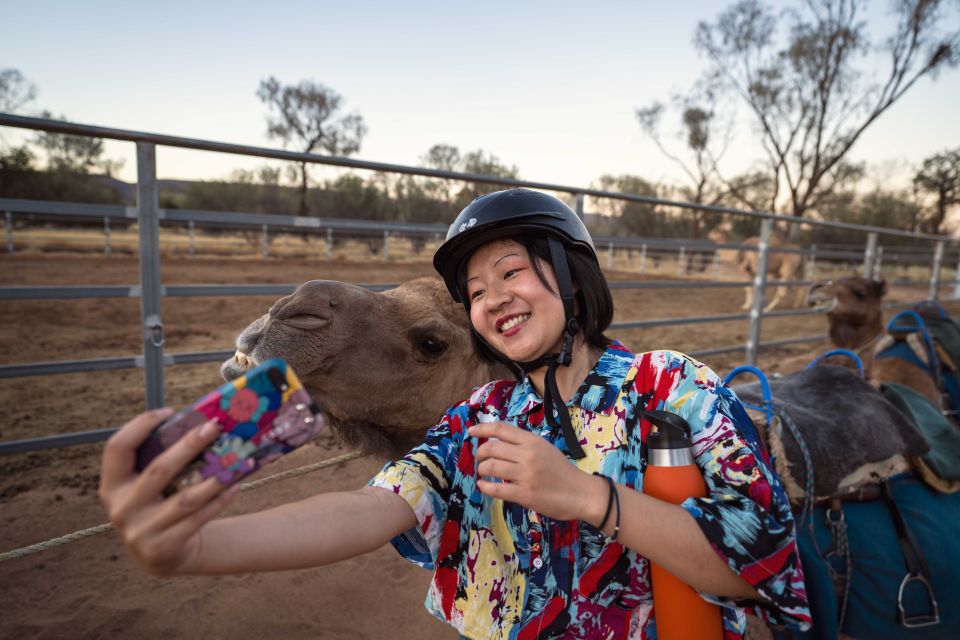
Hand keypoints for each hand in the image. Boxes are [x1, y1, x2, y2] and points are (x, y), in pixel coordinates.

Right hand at [98, 408, 239, 575]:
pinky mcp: (162, 548)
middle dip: (188, 445)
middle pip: (158, 470)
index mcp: (111, 485)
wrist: (160, 555)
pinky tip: (235, 484)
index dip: (139, 426)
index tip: (169, 411)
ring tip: (238, 459)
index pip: (117, 448)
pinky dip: (219, 500)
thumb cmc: (157, 505)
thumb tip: (198, 422)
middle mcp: (121, 508)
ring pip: (185, 499)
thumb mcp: (143, 486)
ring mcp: (140, 531)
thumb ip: (156, 459)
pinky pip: (198, 518)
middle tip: (213, 427)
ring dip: (215, 478)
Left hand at [468, 422, 606, 522]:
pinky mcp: (525, 494)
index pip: (501, 429)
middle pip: (491, 448)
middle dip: (480, 453)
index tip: (471, 431)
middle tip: (480, 459)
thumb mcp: (545, 449)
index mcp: (532, 441)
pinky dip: (485, 486)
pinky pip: (496, 488)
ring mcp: (525, 475)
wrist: (581, 493)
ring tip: (484, 473)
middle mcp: (527, 455)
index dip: (483, 428)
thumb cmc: (562, 470)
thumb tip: (499, 442)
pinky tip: (483, 486)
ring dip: (482, 470)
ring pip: (490, 467)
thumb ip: (525, 444)